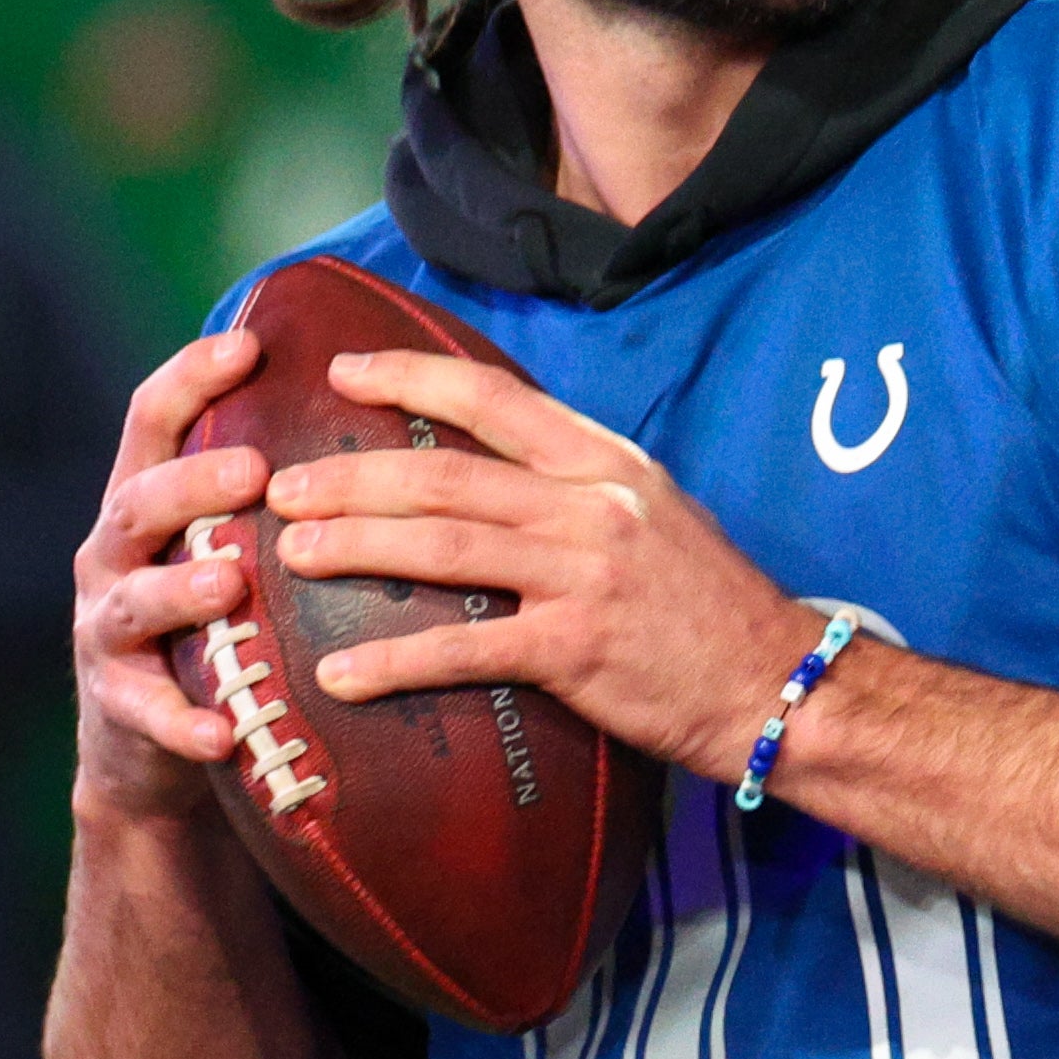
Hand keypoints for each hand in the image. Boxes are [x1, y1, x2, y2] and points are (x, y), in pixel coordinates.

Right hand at [70, 328, 272, 827]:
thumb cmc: (213, 614)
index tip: (248, 344)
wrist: (146, 743)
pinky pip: (147, 714)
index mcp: (146, 499)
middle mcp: (115, 553)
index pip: (154, 420)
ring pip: (134, 601)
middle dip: (192, 483)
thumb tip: (381, 400)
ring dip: (180, 591)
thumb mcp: (226, 538)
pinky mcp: (119, 707)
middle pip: (139, 501)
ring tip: (228, 581)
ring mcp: (108, 630)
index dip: (191, 378)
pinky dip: (182, 724)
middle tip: (254, 469)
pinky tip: (219, 734)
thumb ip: (271, 487)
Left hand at [263, 348, 816, 780]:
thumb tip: (493, 476)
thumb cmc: (713, 607)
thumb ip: (579, 489)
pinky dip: (394, 659)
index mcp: (607, 464)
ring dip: (356, 548)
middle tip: (279, 486)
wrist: (779, 685)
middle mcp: (591, 506)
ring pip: (443, 547)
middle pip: (445, 477)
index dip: (410, 380)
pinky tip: (341, 672)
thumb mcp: (656, 515)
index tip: (342, 373)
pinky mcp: (575, 651)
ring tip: (292, 555)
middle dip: (350, 476)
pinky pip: (463, 650)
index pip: (494, 400)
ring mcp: (583, 576)